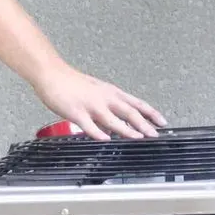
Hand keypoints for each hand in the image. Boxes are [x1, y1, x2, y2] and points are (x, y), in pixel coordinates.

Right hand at [32, 64, 167, 140]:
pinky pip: (89, 126)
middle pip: (129, 111)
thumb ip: (110, 104)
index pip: (136, 103)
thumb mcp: (98, 90)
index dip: (151, 113)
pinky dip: (99, 133)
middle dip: (144, 124)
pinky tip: (106, 140)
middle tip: (155, 134)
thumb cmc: (73, 82)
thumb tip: (122, 121)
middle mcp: (104, 98)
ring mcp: (91, 105)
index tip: (163, 121)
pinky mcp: (76, 112)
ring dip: (127, 129)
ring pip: (113, 119)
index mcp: (111, 92)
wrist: (52, 74)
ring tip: (138, 137)